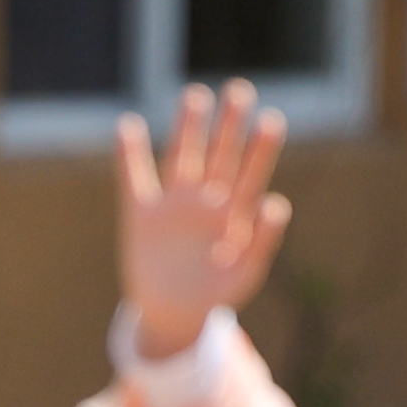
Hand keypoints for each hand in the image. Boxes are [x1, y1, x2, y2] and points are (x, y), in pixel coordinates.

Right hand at [114, 82, 293, 364]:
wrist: (172, 315)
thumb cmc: (215, 295)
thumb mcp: (244, 275)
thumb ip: (263, 242)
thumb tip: (278, 203)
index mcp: (233, 214)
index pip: (250, 175)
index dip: (260, 149)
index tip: (272, 121)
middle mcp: (204, 200)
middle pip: (219, 155)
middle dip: (229, 125)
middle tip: (240, 91)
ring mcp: (173, 204)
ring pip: (181, 157)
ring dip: (188, 127)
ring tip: (196, 96)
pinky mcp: (141, 214)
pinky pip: (133, 179)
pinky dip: (129, 154)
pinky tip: (127, 126)